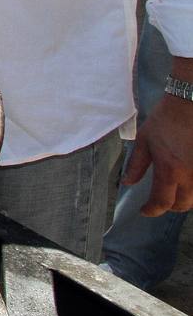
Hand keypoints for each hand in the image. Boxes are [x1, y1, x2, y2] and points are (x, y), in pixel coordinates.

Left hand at [123, 93, 192, 214]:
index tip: (144, 211)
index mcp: (169, 170)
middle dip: (168, 206)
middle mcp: (190, 176)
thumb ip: (136, 165)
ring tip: (172, 193)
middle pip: (182, 205)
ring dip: (183, 200)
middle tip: (158, 201)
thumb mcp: (144, 141)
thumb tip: (128, 183)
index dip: (151, 210)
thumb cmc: (165, 121)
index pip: (161, 202)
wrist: (190, 104)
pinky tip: (185, 183)